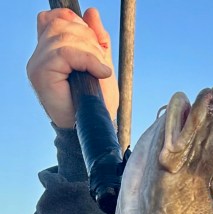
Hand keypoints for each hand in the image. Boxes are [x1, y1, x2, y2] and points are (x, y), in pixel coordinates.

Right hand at [27, 7, 117, 128]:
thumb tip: (92, 12)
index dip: (77, 23)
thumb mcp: (100, 63)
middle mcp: (39, 54)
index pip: (55, 18)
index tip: (96, 43)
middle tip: (101, 63)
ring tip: (100, 71)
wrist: (92, 128)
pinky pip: (65, 52)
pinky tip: (100, 73)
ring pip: (64, 37)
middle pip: (61, 24)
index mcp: (50, 49)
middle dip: (89, 38)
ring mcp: (37, 63)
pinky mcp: (40, 73)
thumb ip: (96, 39)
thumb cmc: (95, 101)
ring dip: (90, 52)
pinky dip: (88, 60)